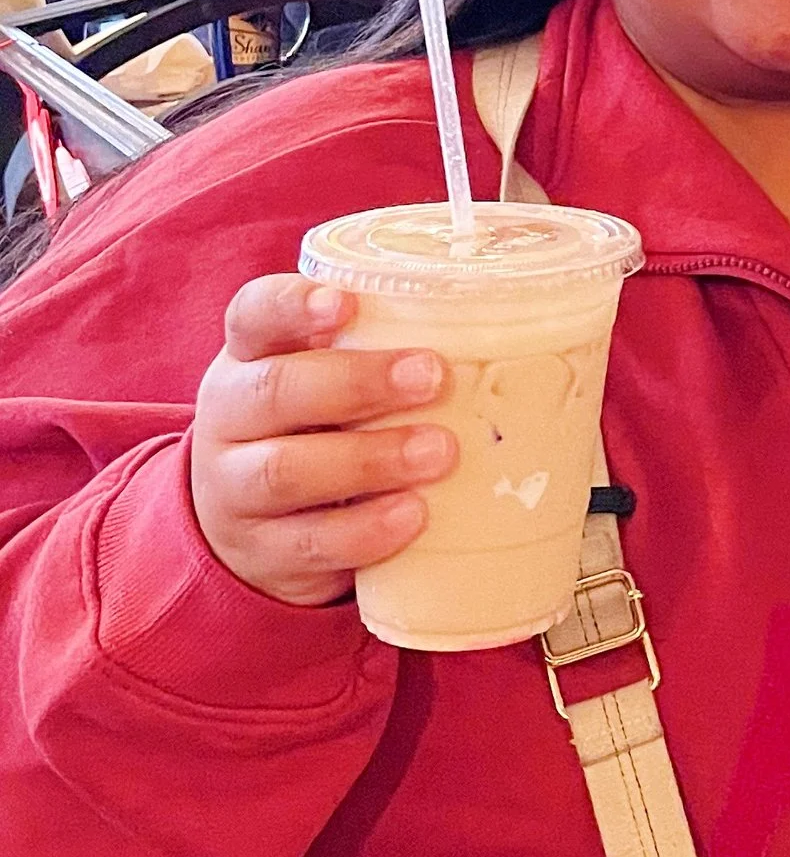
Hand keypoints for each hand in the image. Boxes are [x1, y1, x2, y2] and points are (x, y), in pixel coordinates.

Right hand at [189, 276, 459, 609]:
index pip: (253, 316)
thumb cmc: (317, 430)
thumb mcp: (327, 383)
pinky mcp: (262, 552)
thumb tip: (492, 319)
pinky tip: (414, 514)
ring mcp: (235, 491)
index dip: (293, 306)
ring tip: (439, 452)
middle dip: (356, 383)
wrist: (255, 532)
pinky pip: (308, 542)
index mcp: (248, 359)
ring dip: (368, 460)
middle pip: (273, 392)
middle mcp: (229, 420)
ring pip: (285, 471)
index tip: (346, 303)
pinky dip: (364, 530)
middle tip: (432, 377)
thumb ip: (377, 348)